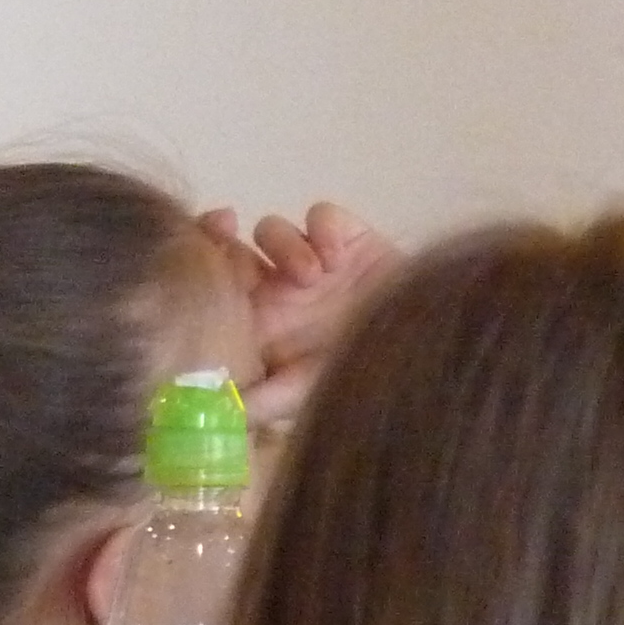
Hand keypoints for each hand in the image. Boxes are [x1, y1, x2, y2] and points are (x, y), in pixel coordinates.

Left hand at [199, 200, 395, 429]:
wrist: (427, 354)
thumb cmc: (362, 378)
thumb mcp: (306, 396)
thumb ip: (259, 399)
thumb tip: (207, 409)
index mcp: (258, 320)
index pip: (210, 283)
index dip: (197, 267)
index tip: (195, 261)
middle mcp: (277, 288)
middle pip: (230, 246)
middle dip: (222, 239)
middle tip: (229, 244)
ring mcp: (312, 261)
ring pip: (271, 229)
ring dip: (284, 246)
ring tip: (311, 276)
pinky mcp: (348, 239)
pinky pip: (322, 215)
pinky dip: (324, 228)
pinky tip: (337, 258)